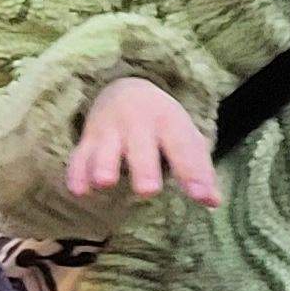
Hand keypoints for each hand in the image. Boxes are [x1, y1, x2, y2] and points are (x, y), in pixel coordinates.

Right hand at [67, 77, 218, 206]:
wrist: (125, 88)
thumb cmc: (162, 124)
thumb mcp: (184, 137)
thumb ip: (198, 169)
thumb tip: (213, 202)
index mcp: (169, 123)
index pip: (184, 148)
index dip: (194, 173)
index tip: (203, 197)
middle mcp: (138, 125)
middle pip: (141, 148)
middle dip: (143, 169)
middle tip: (148, 191)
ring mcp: (110, 131)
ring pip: (105, 150)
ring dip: (103, 166)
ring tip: (104, 183)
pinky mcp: (88, 139)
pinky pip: (79, 157)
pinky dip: (76, 172)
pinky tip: (78, 190)